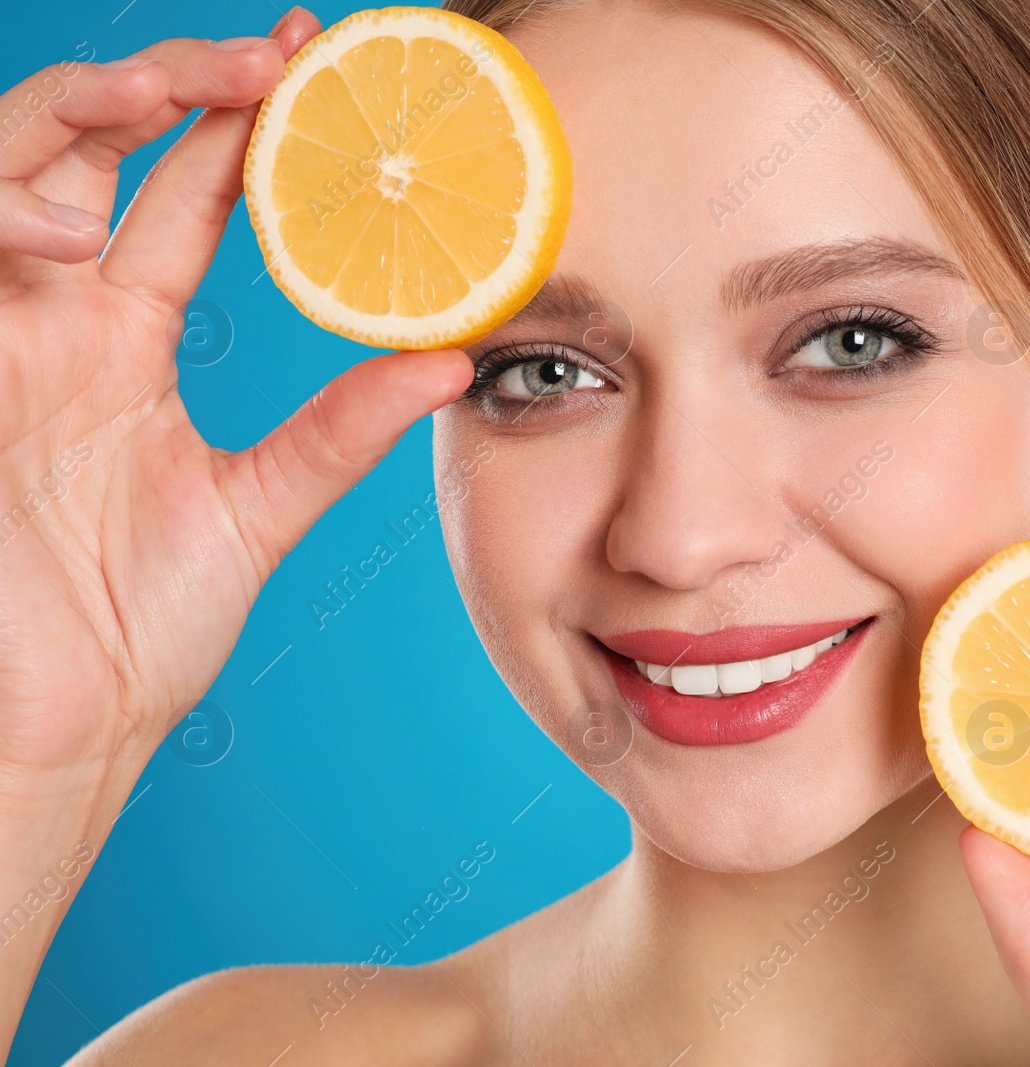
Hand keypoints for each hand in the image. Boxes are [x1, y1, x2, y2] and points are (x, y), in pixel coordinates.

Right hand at [0, 9, 472, 783]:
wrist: (58, 720)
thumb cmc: (135, 623)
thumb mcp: (261, 506)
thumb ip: (342, 431)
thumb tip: (452, 363)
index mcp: (124, 339)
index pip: (182, 195)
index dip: (239, 125)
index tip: (318, 76)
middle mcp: (53, 316)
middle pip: (95, 146)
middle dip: (171, 80)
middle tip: (272, 55)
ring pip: (8, 164)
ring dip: (78, 112)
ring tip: (169, 98)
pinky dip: (3, 210)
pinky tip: (74, 226)